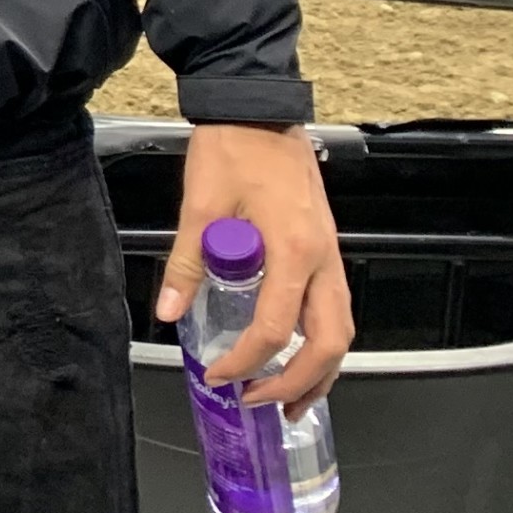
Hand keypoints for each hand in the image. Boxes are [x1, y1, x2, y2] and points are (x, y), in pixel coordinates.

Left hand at [156, 123, 352, 410]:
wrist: (257, 108)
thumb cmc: (232, 150)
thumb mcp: (200, 207)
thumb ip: (188, 264)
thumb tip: (170, 312)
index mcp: (295, 251)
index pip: (276, 328)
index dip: (247, 361)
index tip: (220, 376)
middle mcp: (324, 258)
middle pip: (330, 343)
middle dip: (299, 382)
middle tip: (263, 404)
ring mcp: (331, 254)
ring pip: (342, 329)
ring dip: (320, 370)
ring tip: (290, 398)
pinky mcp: (326, 246)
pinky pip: (336, 308)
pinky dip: (322, 341)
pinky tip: (299, 353)